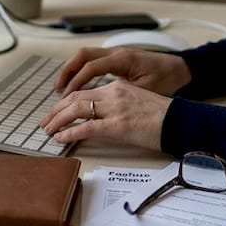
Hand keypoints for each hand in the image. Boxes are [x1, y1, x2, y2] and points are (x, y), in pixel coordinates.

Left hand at [37, 79, 171, 149]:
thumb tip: (101, 117)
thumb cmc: (164, 117)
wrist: (181, 121)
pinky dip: (70, 133)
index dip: (65, 102)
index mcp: (117, 87)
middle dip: (56, 111)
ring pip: (76, 110)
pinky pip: (87, 128)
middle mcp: (113, 94)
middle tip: (44, 123)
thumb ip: (118, 105)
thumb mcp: (137, 102)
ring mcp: (115, 109)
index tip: (55, 112)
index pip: (83, 92)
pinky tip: (61, 138)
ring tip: (47, 131)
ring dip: (58, 120)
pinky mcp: (118, 125)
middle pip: (75, 98)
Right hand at [54, 46, 191, 96]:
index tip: (65, 97)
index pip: (90, 67)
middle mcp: (116, 52)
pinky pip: (93, 60)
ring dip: (72, 70)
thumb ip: (123, 95)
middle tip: (57, 91)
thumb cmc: (168, 80)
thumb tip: (101, 108)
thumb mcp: (146, 90)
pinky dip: (82, 71)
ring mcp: (116, 53)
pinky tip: (78, 85)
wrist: (182, 69)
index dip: (75, 82)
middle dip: (67, 72)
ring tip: (62, 89)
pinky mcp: (118, 59)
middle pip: (82, 56)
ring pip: (86, 56)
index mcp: (122, 59)